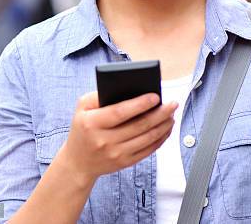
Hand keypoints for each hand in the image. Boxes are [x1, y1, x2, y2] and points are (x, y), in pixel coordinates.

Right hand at [58, 92, 177, 180]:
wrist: (77, 162)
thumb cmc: (83, 128)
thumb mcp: (82, 108)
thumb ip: (99, 94)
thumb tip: (127, 87)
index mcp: (92, 123)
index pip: (120, 112)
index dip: (140, 104)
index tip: (156, 96)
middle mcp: (104, 141)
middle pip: (139, 125)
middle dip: (160, 113)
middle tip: (173, 104)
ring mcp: (115, 154)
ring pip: (147, 138)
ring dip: (164, 126)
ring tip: (172, 114)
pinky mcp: (124, 163)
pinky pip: (148, 150)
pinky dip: (161, 139)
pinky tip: (166, 129)